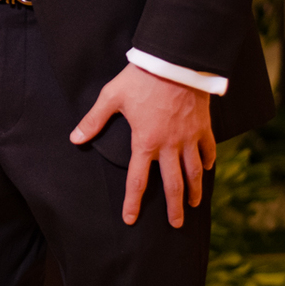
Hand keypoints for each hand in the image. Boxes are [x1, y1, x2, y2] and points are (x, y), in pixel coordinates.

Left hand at [71, 63, 215, 228]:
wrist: (174, 61)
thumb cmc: (141, 78)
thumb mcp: (112, 97)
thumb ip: (94, 120)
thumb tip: (75, 138)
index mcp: (145, 142)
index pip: (137, 180)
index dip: (133, 201)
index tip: (130, 219)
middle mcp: (169, 146)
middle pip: (172, 184)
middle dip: (174, 207)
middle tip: (176, 224)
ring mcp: (189, 137)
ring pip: (194, 171)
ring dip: (194, 190)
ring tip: (195, 204)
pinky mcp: (203, 126)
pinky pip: (208, 148)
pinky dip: (209, 160)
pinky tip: (208, 168)